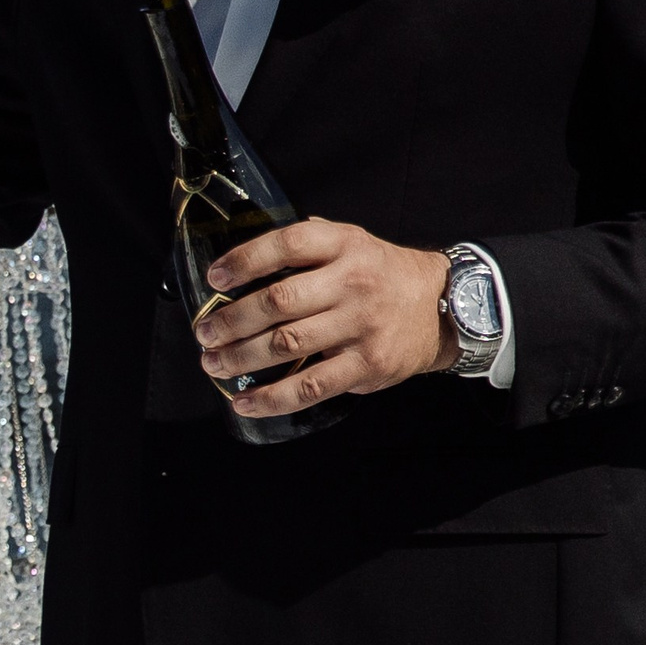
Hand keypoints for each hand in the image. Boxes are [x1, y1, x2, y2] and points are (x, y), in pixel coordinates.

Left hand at [196, 218, 454, 417]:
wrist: (441, 308)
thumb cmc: (380, 273)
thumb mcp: (350, 242)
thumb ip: (305, 242)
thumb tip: (243, 256)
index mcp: (344, 245)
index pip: (286, 244)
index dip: (244, 261)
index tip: (215, 279)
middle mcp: (353, 283)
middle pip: (279, 301)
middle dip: (231, 320)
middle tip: (204, 333)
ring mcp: (361, 326)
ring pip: (288, 345)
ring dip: (241, 357)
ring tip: (214, 363)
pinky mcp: (367, 365)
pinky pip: (311, 386)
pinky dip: (272, 398)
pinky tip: (245, 402)